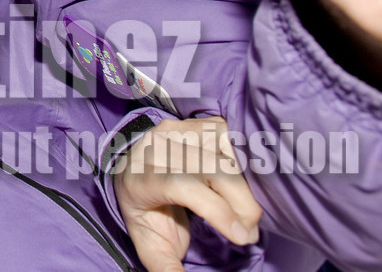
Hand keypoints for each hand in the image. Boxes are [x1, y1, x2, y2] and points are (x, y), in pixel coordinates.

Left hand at [115, 117, 260, 271]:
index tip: (241, 237)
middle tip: (248, 233)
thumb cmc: (146, 211)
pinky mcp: (194, 123)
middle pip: (211, 170)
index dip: (217, 210)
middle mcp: (157, 147)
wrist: (133, 171)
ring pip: (225, 154)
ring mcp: (176, 130)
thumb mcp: (150, 243)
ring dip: (244, 187)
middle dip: (241, 206)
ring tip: (244, 214)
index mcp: (143, 177)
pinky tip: (238, 184)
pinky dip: (241, 163)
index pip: (183, 185)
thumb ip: (166, 267)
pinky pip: (228, 138)